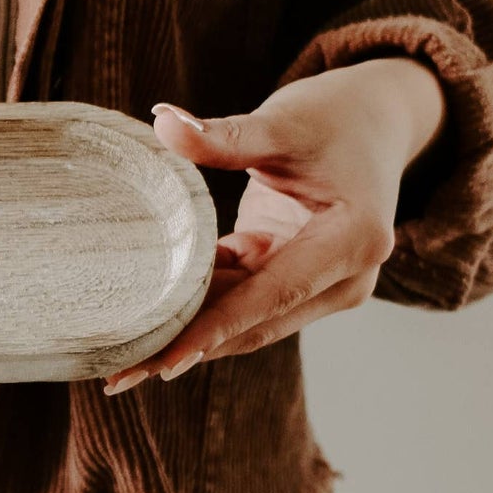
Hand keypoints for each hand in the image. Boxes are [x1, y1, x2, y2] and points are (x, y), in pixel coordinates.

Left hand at [103, 57, 446, 392]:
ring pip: (242, 318)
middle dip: (187, 350)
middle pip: (254, 324)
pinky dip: (196, 305)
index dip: (214, 329)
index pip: (271, 296)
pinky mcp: (293, 275)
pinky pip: (239, 297)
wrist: (373, 118)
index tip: (164, 361)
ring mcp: (320, 283)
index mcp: (352, 244)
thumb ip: (224, 135)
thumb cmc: (334, 117)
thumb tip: (163, 123)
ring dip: (185, 335)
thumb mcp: (281, 123)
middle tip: (120, 375)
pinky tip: (145, 321)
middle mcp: (343, 278)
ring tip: (120, 362)